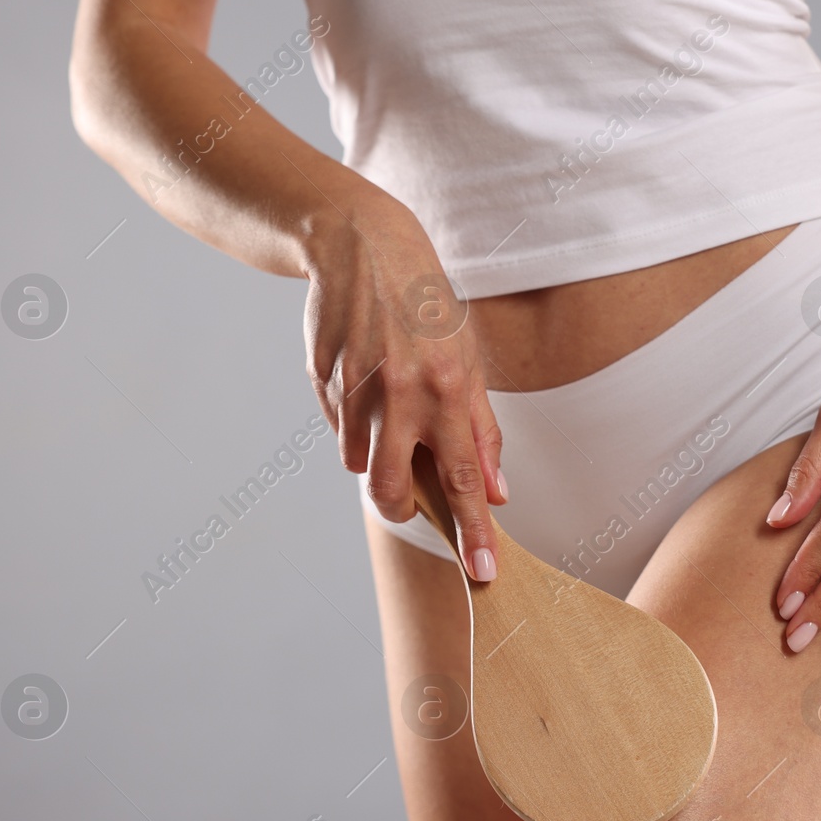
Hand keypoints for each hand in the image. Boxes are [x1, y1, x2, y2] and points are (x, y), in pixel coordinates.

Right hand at [303, 191, 506, 581]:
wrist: (363, 248)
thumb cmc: (426, 307)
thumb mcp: (469, 360)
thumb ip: (482, 430)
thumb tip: (496, 493)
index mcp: (449, 390)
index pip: (465, 480)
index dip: (474, 532)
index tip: (482, 572)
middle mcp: (403, 396)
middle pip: (393, 493)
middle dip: (400, 510)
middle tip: (409, 498)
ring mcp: (358, 391)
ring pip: (359, 466)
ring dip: (373, 458)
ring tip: (387, 411)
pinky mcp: (324, 384)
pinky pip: (338, 433)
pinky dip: (352, 428)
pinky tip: (364, 386)